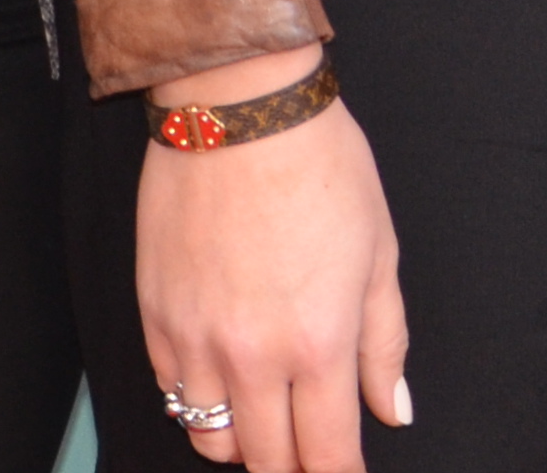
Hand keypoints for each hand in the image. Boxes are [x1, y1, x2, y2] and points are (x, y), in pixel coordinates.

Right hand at [138, 62, 408, 472]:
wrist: (241, 108)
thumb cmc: (321, 166)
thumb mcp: (379, 253)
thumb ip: (384, 344)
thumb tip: (392, 410)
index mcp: (319, 343)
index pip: (326, 456)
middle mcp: (253, 356)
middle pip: (267, 461)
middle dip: (294, 464)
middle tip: (311, 446)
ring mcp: (196, 340)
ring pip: (210, 441)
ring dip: (242, 442)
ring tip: (268, 415)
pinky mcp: (154, 318)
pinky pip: (172, 394)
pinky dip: (200, 401)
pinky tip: (225, 375)